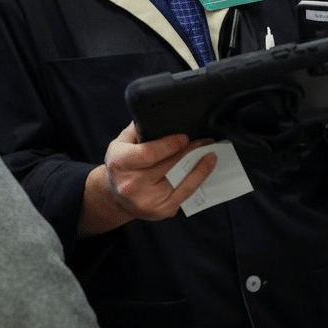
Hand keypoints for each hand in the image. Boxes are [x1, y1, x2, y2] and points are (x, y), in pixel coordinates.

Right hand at [76, 122, 215, 236]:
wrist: (117, 198)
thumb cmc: (123, 165)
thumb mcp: (122, 142)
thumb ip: (139, 129)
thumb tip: (163, 117)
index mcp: (119, 163)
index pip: (148, 154)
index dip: (169, 145)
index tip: (184, 137)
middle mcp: (131, 184)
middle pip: (168, 166)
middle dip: (190, 151)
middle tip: (205, 141)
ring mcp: (147, 200)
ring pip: (180, 180)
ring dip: (199, 165)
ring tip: (210, 152)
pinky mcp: (161, 210)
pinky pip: (186, 192)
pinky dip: (199, 178)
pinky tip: (207, 166)